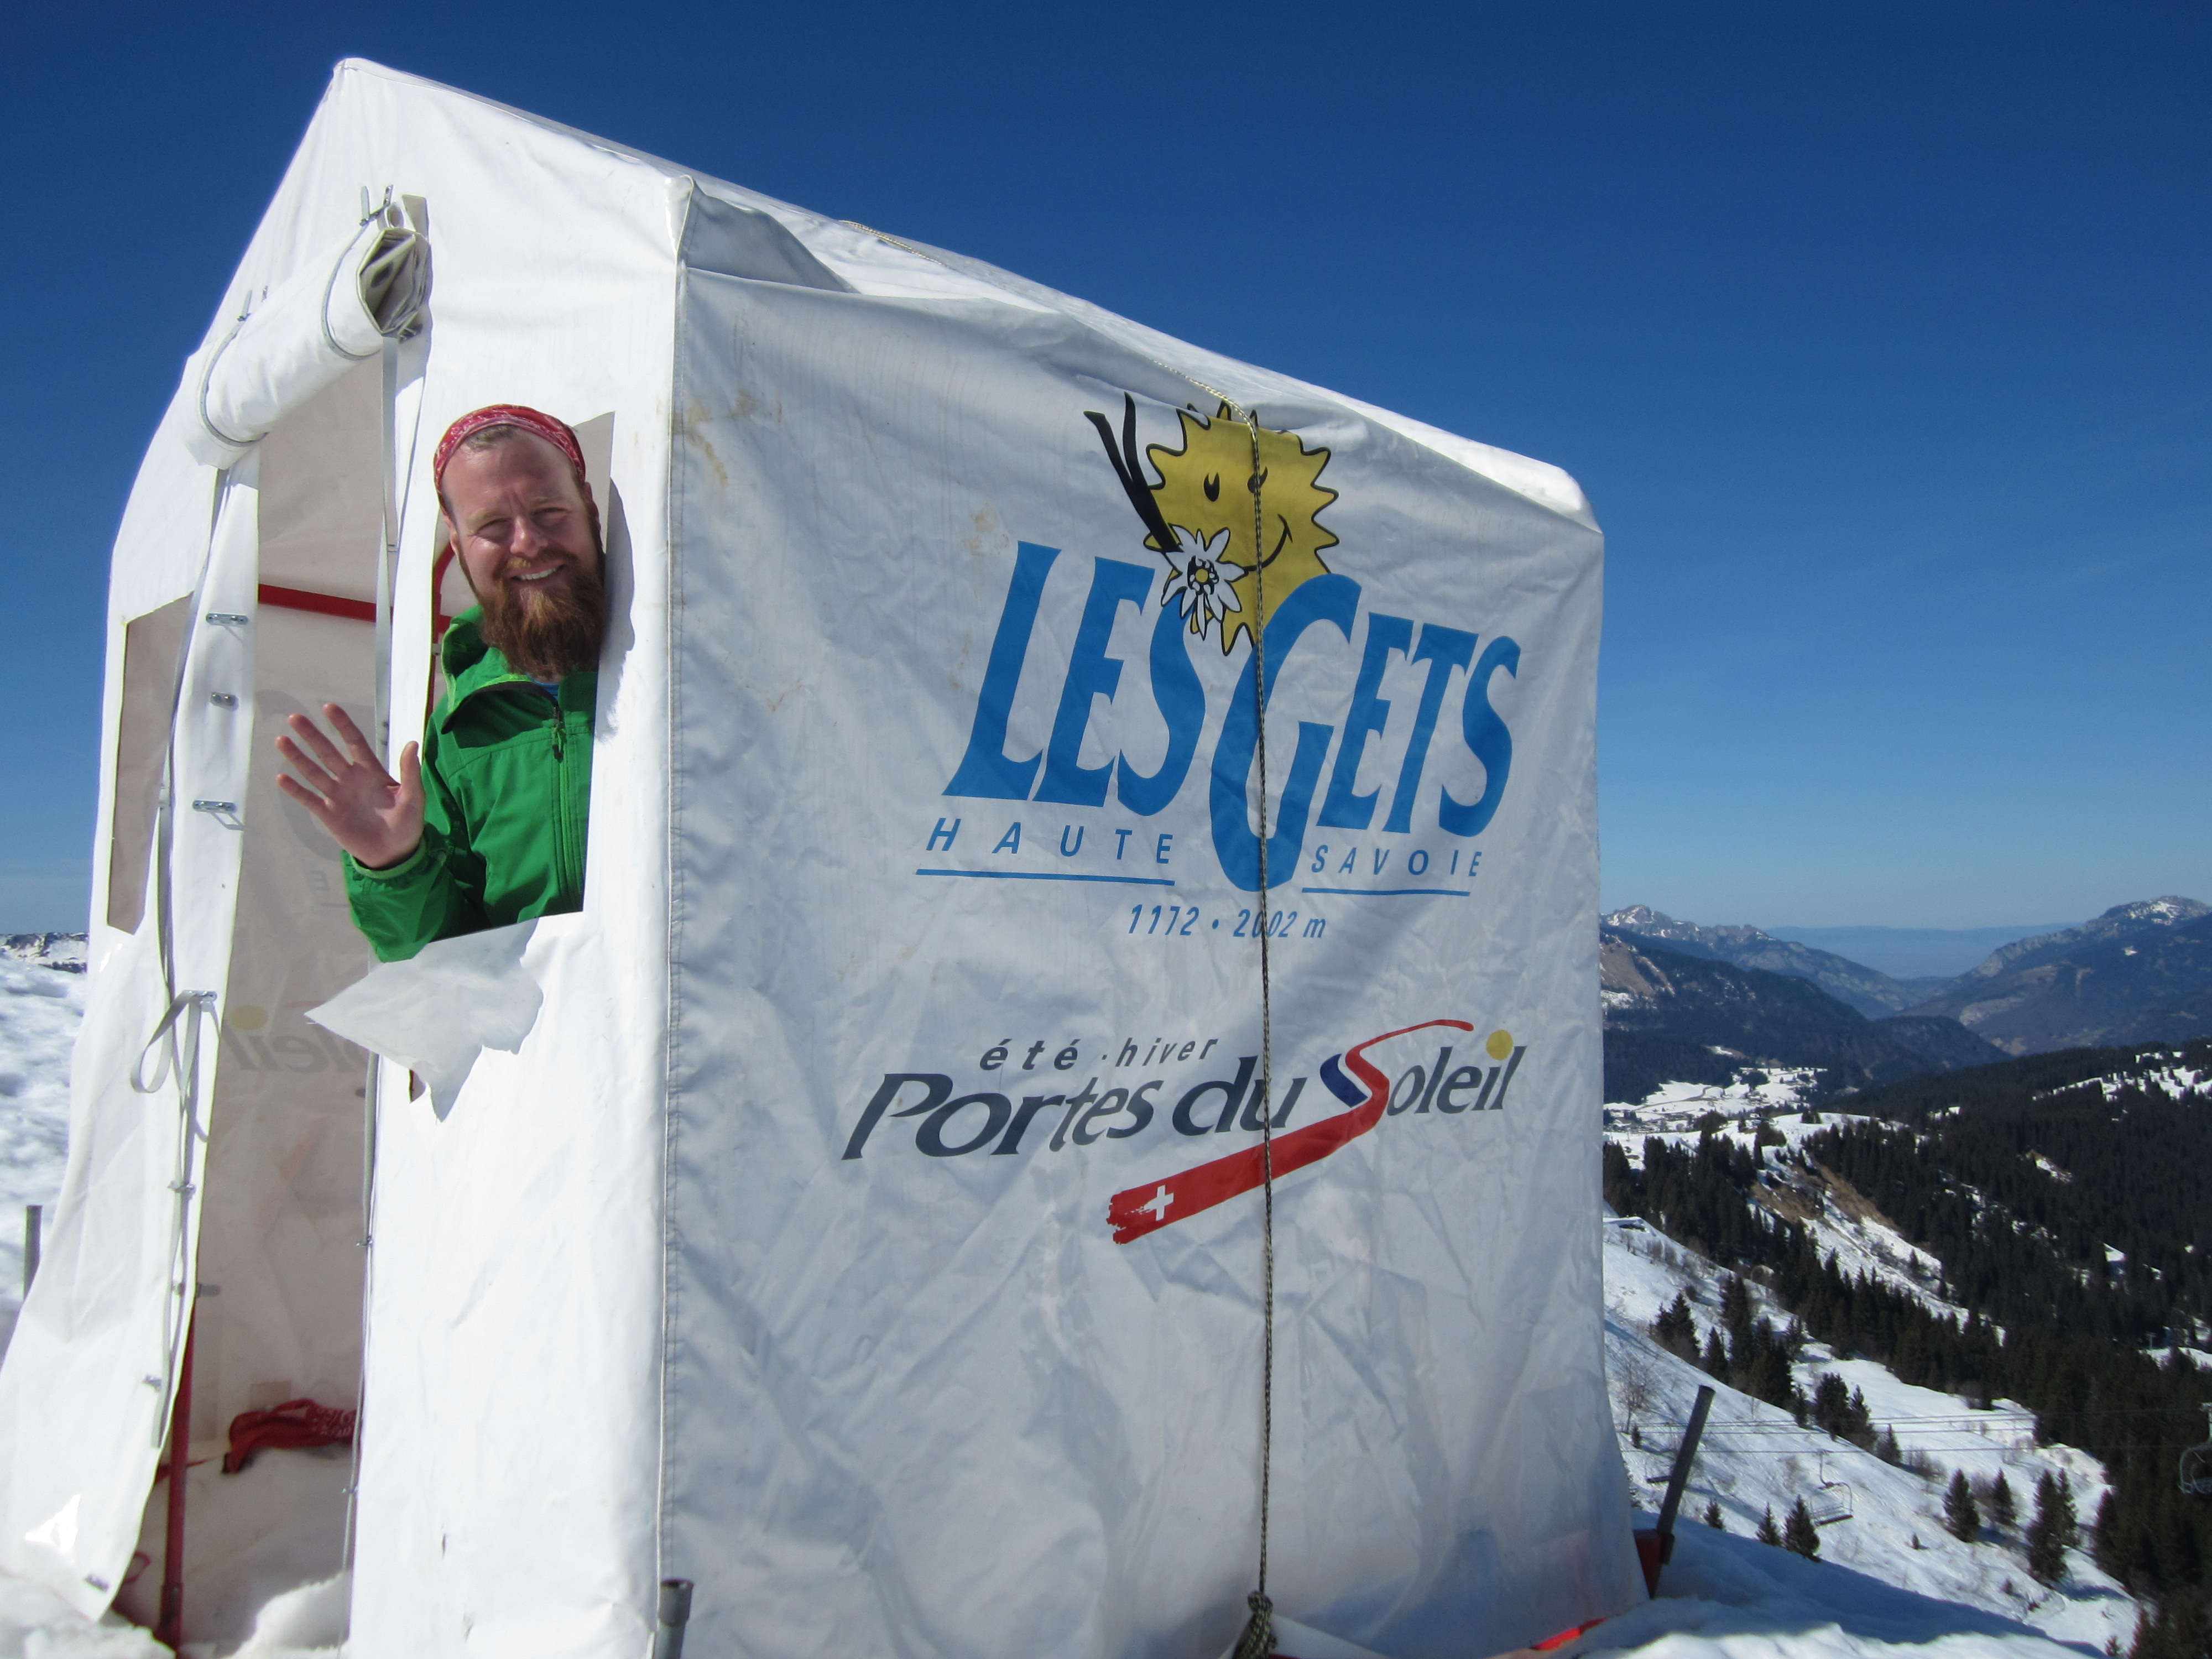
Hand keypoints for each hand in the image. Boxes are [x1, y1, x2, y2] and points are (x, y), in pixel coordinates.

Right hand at [276, 704, 425, 869]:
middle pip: (328, 753)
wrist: (395, 853)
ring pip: (314, 772)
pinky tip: (281, 777)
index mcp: (371, 772)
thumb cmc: (407, 823)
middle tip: (294, 718)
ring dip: (297, 757)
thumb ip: (410, 772)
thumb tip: (412, 743)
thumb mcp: (414, 797)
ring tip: (281, 740)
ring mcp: (338, 796)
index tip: (329, 707)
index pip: (354, 742)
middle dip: (312, 736)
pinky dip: (296, 790)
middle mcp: (351, 780)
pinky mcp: (329, 815)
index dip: (342, 725)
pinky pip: (309, 799)